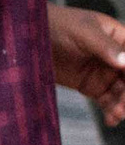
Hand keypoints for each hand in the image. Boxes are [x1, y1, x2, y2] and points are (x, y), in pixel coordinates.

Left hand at [50, 3, 124, 125]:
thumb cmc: (58, 25)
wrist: (29, 37)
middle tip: (123, 107)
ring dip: (121, 104)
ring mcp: (103, 72)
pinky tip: (111, 120)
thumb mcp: (83, 32)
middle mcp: (115, 56)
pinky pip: (105, 100)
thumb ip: (104, 46)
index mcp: (120, 38)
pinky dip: (110, 110)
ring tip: (117, 115)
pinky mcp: (89, 85)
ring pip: (121, 91)